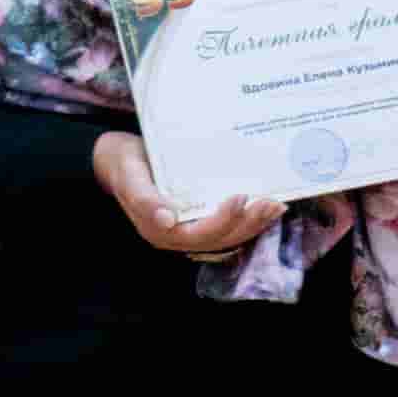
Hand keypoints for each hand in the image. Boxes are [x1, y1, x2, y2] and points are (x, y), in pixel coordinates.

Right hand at [94, 129, 283, 262]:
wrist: (121, 158)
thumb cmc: (125, 164)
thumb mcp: (129, 177)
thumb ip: (144, 199)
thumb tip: (167, 221)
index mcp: (159, 230)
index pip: (198, 234)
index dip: (222, 221)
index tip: (240, 198)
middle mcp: (178, 234)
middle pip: (220, 238)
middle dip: (248, 224)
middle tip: (270, 203)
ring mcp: (191, 227)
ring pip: (229, 235)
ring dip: (255, 224)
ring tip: (276, 206)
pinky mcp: (200, 216)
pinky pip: (229, 224)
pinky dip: (250, 218)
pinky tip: (269, 205)